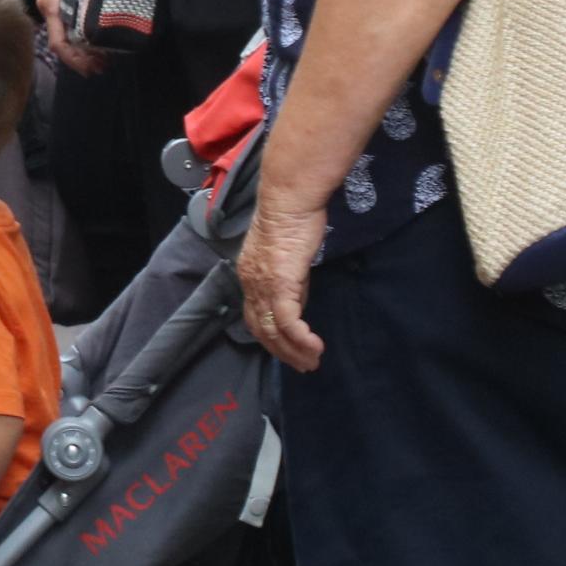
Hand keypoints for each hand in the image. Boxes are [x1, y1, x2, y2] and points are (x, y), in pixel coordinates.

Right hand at [40, 0, 97, 77]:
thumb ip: (86, 8)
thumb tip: (97, 41)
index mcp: (52, 5)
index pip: (58, 43)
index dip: (74, 60)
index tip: (92, 68)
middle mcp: (48, 6)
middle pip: (60, 42)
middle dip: (80, 58)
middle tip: (103, 66)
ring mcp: (53, 1)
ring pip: (64, 33)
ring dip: (82, 48)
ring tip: (102, 57)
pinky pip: (67, 23)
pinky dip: (80, 35)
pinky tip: (95, 38)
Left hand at [241, 188, 326, 371]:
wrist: (290, 199)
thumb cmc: (293, 219)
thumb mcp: (289, 256)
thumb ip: (289, 279)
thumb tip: (296, 298)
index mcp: (250, 276)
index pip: (254, 317)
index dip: (270, 339)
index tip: (289, 351)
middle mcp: (251, 283)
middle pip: (261, 330)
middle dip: (282, 353)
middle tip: (304, 366)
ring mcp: (264, 284)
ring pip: (274, 330)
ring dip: (294, 351)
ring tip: (312, 362)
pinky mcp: (280, 283)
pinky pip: (288, 321)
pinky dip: (301, 338)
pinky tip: (315, 347)